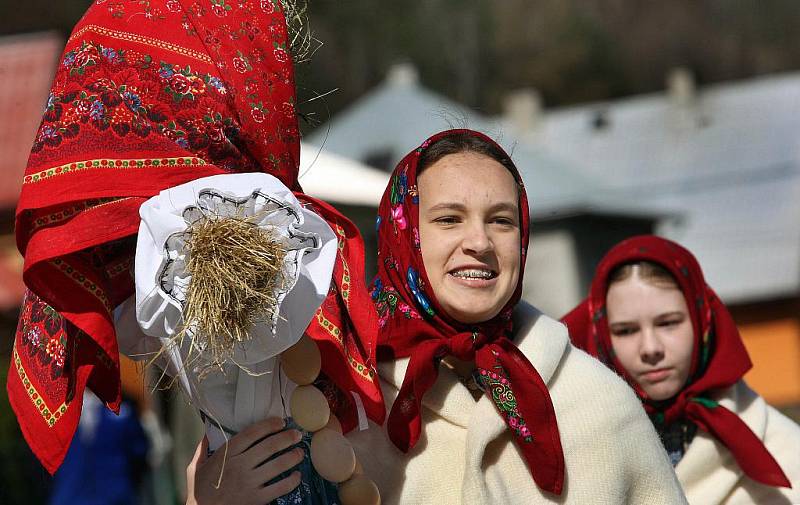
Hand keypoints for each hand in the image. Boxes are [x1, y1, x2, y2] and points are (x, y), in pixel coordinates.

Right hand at [186, 418, 303, 504]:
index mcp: (226, 454)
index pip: (252, 433)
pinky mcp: (256, 499)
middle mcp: (240, 466)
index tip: (280, 422)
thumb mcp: (196, 467)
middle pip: (269, 446)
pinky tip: (296, 476)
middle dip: (287, 437)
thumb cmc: (198, 492)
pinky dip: (292, 481)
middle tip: (297, 434)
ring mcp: (249, 483)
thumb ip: (202, 449)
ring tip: (301, 452)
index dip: (269, 425)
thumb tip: (206, 432)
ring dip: (293, 456)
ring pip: (278, 464)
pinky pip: (280, 488)